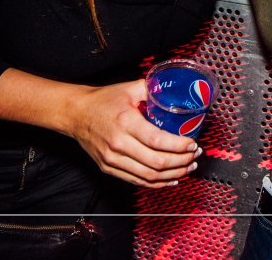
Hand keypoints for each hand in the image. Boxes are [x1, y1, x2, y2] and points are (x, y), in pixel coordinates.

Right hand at [65, 79, 198, 186]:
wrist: (76, 113)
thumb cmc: (103, 100)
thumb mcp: (129, 89)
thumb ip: (153, 89)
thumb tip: (176, 90)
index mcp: (126, 122)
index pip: (157, 141)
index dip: (179, 146)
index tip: (192, 144)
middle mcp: (119, 144)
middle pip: (156, 163)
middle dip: (181, 162)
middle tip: (195, 155)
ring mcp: (113, 159)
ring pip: (148, 176)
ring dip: (173, 174)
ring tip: (188, 167)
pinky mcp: (109, 168)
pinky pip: (137, 181)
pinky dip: (157, 183)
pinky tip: (171, 178)